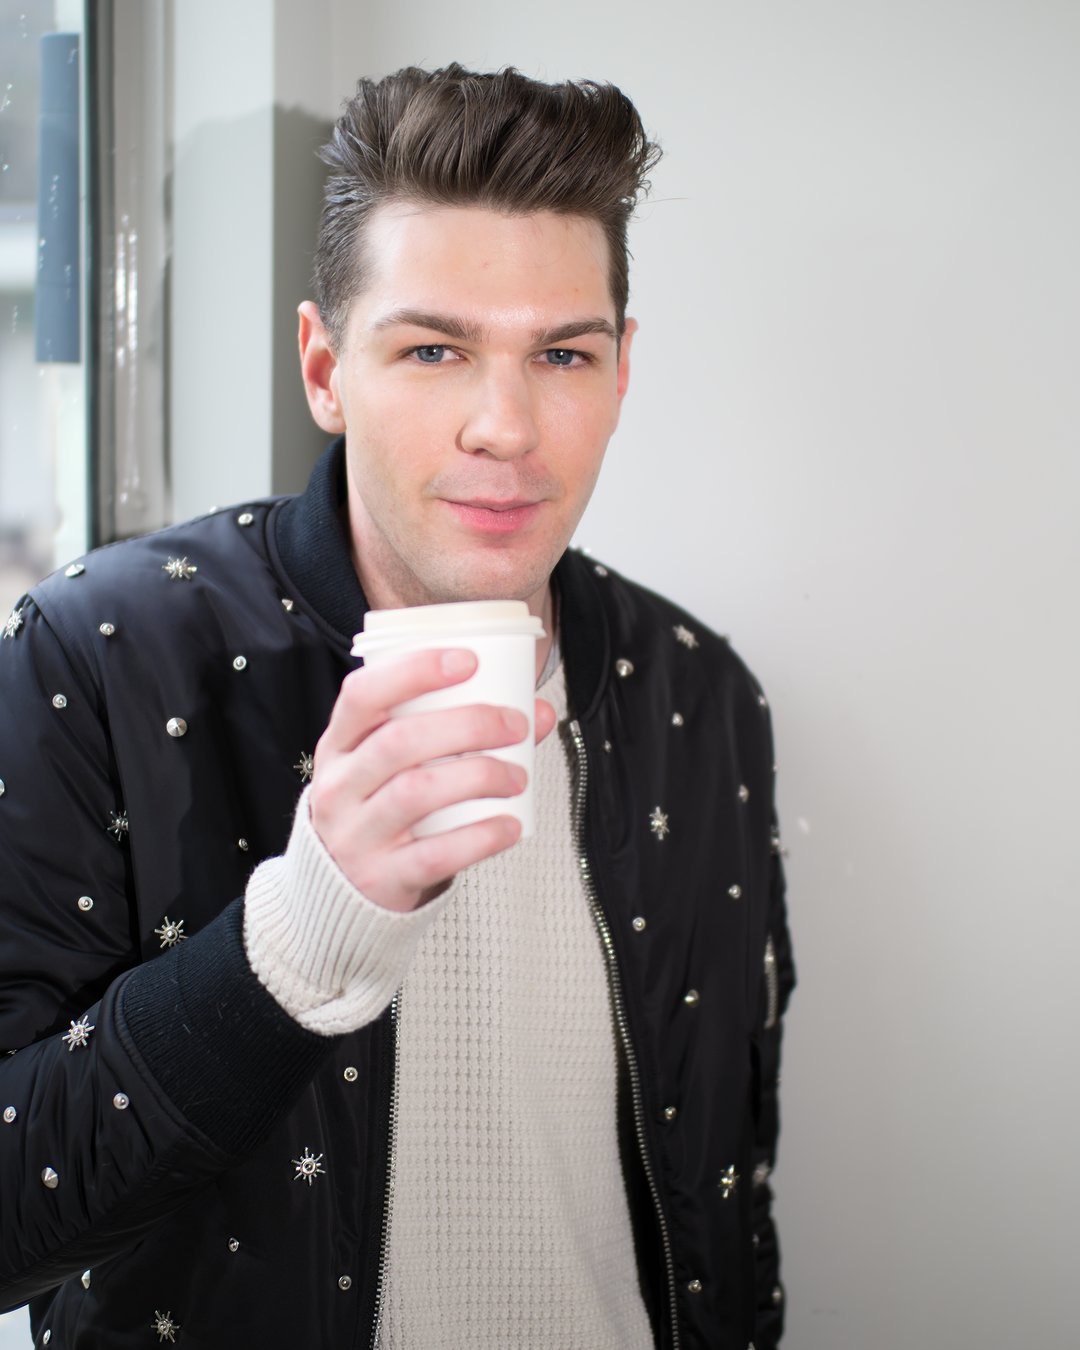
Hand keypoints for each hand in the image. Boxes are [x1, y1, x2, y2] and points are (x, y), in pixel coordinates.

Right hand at [309, 649, 556, 912]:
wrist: (346, 891)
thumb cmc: (383, 809)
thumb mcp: (399, 766)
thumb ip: (459, 734)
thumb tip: (538, 713)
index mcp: (340, 745)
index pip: (362, 693)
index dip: (413, 671)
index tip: (468, 661)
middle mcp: (339, 786)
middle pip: (399, 742)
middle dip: (467, 725)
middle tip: (515, 725)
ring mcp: (356, 835)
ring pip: (415, 793)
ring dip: (479, 776)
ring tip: (518, 777)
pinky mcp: (381, 877)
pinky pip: (434, 854)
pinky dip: (480, 836)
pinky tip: (511, 825)